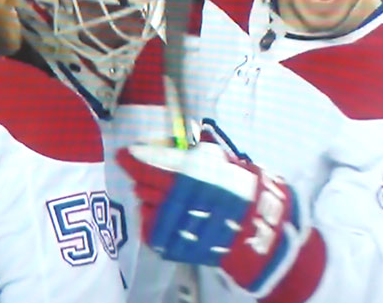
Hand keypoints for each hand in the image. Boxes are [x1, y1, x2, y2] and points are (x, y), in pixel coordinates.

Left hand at [116, 142, 306, 296]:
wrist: (258, 230)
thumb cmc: (243, 190)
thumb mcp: (224, 162)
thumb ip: (201, 153)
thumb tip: (183, 139)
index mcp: (192, 172)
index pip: (153, 163)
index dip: (134, 158)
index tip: (124, 153)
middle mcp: (181, 195)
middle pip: (146, 183)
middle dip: (138, 175)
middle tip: (134, 170)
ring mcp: (177, 221)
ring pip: (147, 206)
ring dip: (144, 197)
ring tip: (146, 192)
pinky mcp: (176, 244)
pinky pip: (152, 230)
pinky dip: (149, 221)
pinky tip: (153, 213)